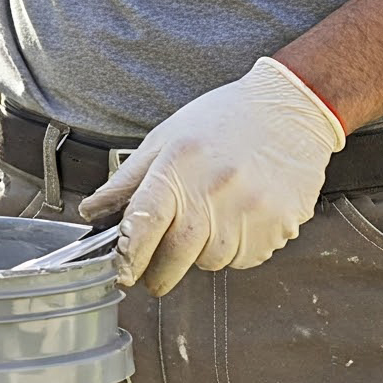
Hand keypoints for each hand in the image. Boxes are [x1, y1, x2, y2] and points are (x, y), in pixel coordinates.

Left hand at [78, 58, 344, 297]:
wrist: (291, 108)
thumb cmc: (225, 119)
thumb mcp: (167, 137)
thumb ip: (127, 179)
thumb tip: (91, 210)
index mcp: (179, 164)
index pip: (144, 223)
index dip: (129, 257)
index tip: (123, 275)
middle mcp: (215, 188)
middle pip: (177, 254)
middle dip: (160, 272)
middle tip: (155, 273)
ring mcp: (251, 208)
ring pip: (213, 261)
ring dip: (202, 254)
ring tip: (209, 222)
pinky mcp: (281, 222)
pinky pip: (247, 258)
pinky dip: (236, 250)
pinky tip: (239, 220)